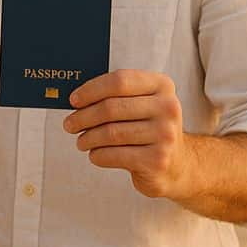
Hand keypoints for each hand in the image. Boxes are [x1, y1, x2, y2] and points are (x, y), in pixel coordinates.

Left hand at [63, 70, 190, 200]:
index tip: (73, 100)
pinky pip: (114, 155)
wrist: (177, 165)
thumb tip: (76, 98)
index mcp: (162, 85)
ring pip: (110, 133)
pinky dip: (97, 155)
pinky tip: (95, 154)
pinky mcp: (157, 160)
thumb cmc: (149, 129)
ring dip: (87, 138)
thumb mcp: (142, 104)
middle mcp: (168, 107)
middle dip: (83, 117)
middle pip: (111, 108)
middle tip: (69, 124)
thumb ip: (116, 96)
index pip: (120, 81)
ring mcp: (165, 135)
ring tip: (81, 141)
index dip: (91, 90)